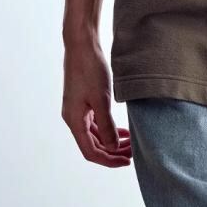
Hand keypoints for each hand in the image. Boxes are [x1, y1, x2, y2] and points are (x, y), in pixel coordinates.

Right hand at [62, 36, 132, 166]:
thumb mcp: (101, 98)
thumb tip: (112, 148)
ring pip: (95, 134)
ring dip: (112, 141)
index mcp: (74, 120)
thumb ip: (107, 125)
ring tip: (130, 144)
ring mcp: (78, 109)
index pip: (91, 151)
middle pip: (93, 145)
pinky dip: (109, 129)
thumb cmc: (90, 69)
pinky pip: (96, 123)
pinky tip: (122, 130)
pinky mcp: (83, 101)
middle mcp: (73, 118)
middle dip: (112, 151)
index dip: (109, 160)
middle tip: (133, 153)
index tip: (127, 161)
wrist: (82, 45)